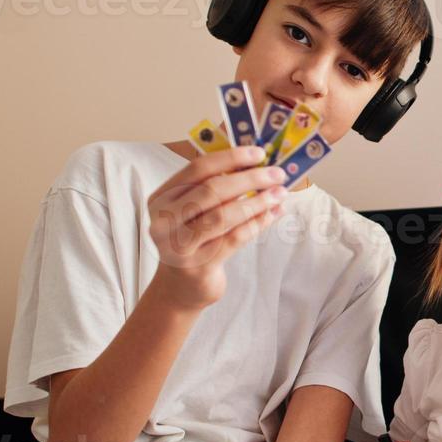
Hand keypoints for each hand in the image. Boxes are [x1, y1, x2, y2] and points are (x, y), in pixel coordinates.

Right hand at [148, 145, 287, 309]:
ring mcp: (179, 246)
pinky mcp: (198, 266)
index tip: (259, 153)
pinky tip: (273, 214)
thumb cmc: (193, 241)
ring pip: (224, 216)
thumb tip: (256, 164)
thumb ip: (215, 189)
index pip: (197, 169)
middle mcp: (164, 221)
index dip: (230, 158)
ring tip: (280, 193)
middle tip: (277, 174)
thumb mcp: (194, 212)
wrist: (180, 288)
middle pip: (211, 191)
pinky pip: (234, 239)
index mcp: (161, 198)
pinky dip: (257, 224)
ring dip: (258, 202)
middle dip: (249, 179)